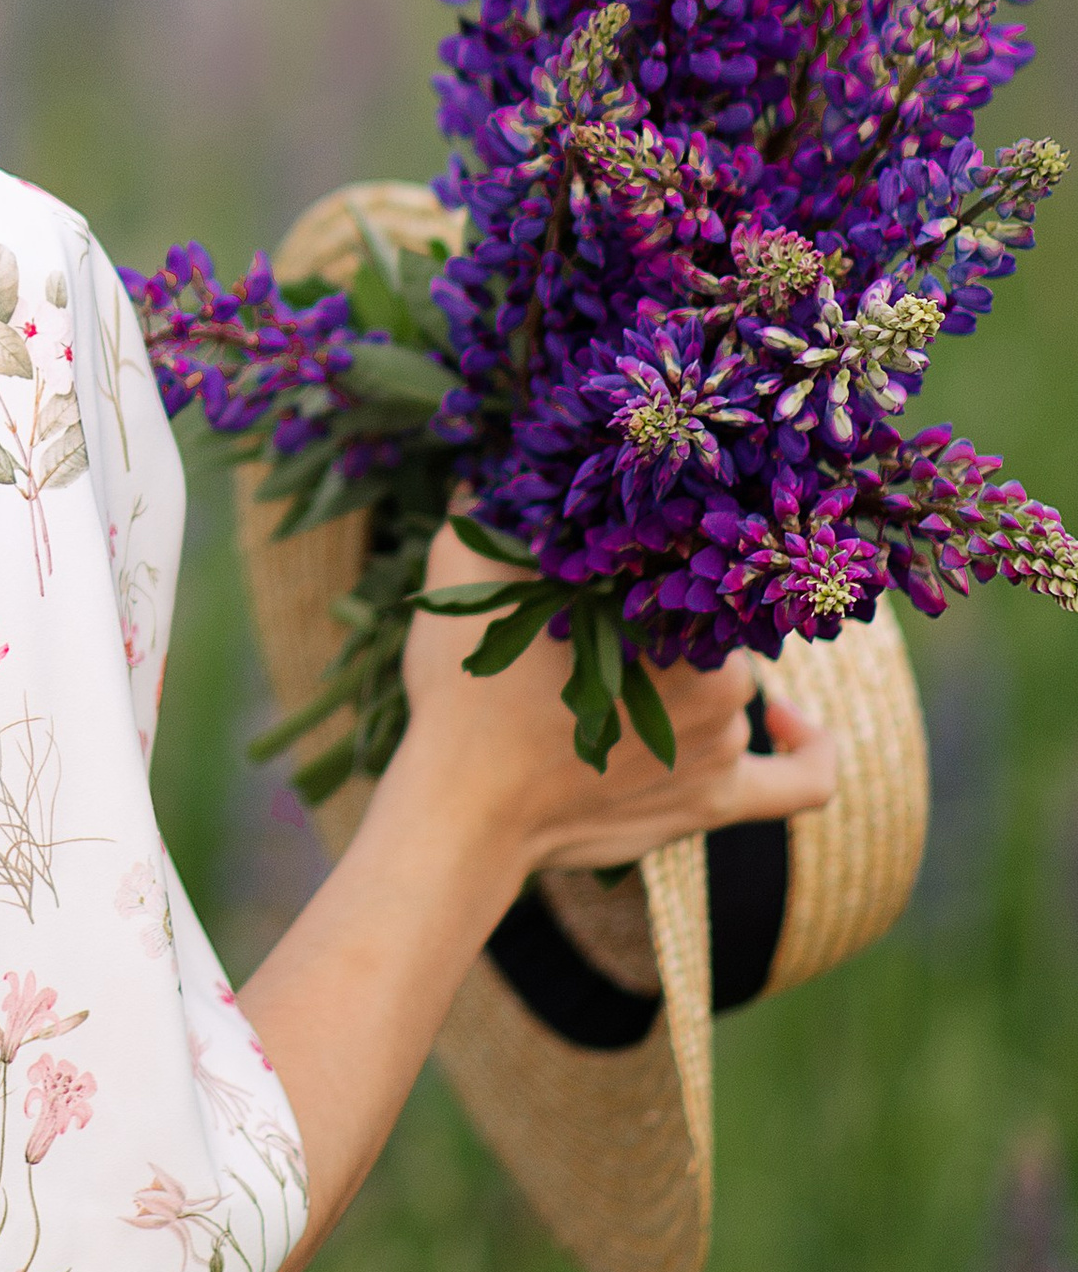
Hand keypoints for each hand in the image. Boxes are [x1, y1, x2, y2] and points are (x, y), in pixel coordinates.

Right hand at [394, 521, 838, 899]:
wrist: (463, 813)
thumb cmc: (464, 693)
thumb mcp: (462, 566)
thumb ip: (489, 503)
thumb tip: (504, 458)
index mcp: (668, 611)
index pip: (697, 558)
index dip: (662, 553)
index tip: (625, 552)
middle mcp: (717, 676)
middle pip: (717, 622)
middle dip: (672, 617)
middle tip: (605, 622)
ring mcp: (723, 744)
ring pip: (737, 686)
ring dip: (693, 676)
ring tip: (624, 677)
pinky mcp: (717, 802)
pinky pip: (802, 781)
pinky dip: (808, 748)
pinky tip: (793, 723)